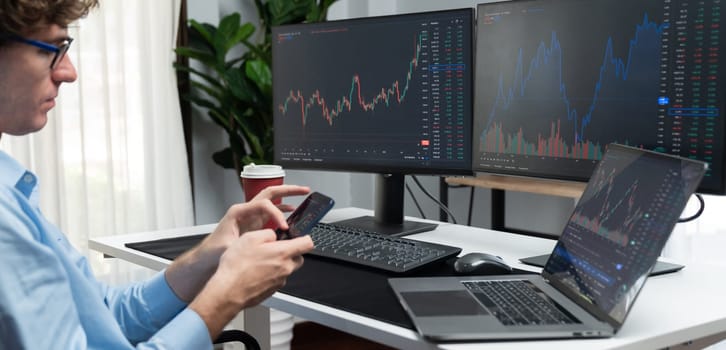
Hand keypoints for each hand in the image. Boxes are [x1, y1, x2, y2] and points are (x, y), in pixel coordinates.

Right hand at [189, 229, 313, 337]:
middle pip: (298, 257)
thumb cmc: (237, 267)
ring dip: (278, 263)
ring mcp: (280, 281)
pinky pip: (277, 279)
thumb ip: (268, 234)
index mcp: (283, 253)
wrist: (228, 291)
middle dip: (289, 252)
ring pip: (286, 269)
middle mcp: (285, 268)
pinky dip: (270, 274)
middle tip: (273, 248)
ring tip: (259, 261)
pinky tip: (255, 272)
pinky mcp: (272, 290)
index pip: (308, 243)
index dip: (304, 237)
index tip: (299, 236)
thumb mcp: (250, 238)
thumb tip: (273, 235)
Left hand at [206, 185, 310, 252]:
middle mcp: (246, 210)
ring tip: (303, 194)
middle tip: (303, 190)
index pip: (264, 204)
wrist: (206, 256)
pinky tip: (292, 211)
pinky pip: (271, 211)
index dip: (276, 214)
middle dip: (288, 190)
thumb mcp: (230, 248)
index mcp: (239, 212)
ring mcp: (251, 215)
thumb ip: (246, 245)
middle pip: (269, 193)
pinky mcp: (254, 223)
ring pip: (272, 200)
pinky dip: (283, 209)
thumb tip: (263, 243)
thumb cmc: (213, 251)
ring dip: (288, 196)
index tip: (284, 226)